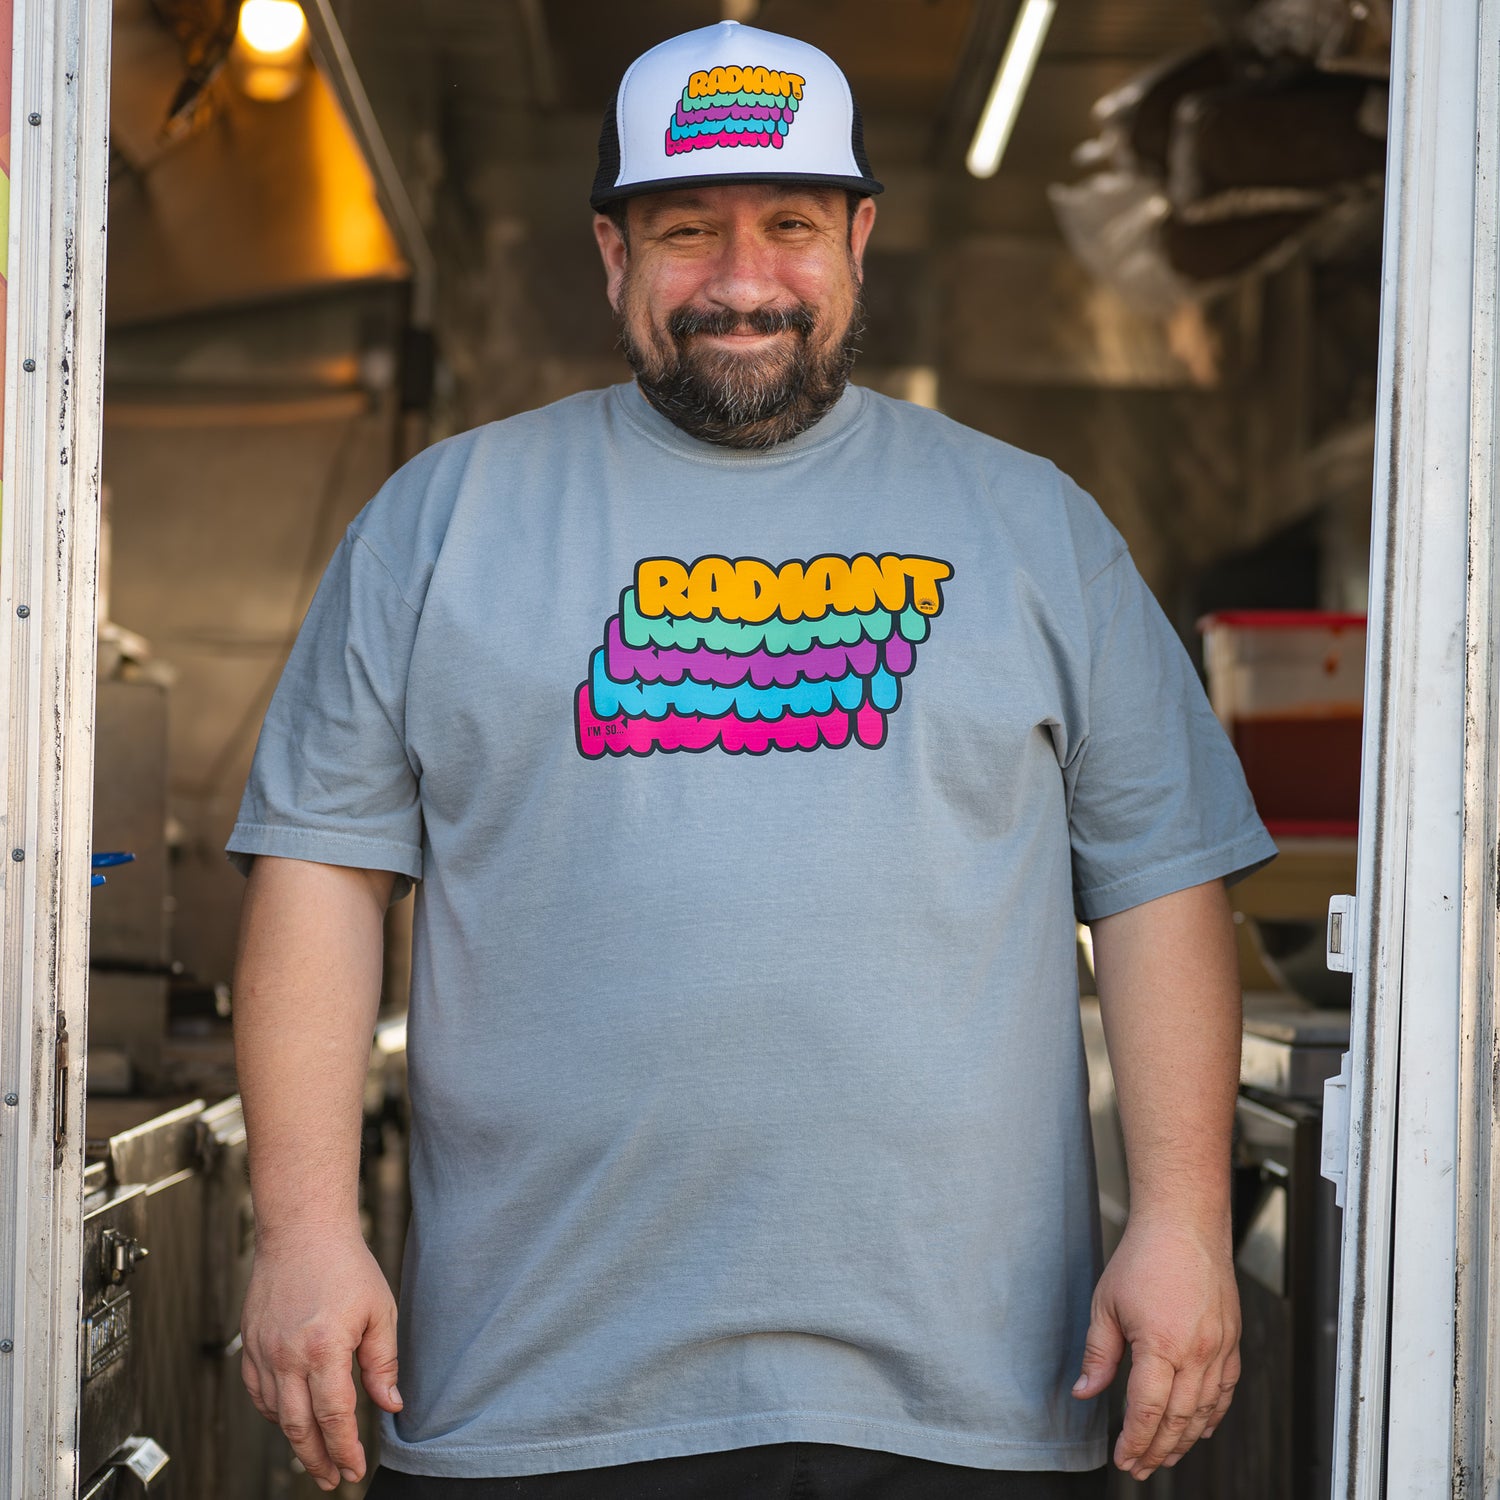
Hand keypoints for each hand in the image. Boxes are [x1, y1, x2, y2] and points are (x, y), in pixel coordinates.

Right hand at [240, 1228, 402, 1491]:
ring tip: (317, 1454)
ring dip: (295, 1440)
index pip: (334, 1418)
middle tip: (334, 1479)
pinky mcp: (250, 1344)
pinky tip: (292, 1417)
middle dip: (317, 1460)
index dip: (345, 1450)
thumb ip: (383, 1363)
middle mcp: (287, 1356)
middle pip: (298, 1428)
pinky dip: (275, 1412)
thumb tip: (391, 1406)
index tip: (355, 1470)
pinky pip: (259, 1393)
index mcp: (324, 1349)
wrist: (302, 1231)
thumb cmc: (345, 1266)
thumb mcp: (379, 1311)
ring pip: (275, 1415)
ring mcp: (263, 1352)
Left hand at [1070, 1214, 1239, 1480]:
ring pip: (1205, 1412)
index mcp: (1161, 1344)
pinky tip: (1200, 1427)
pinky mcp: (1232, 1341)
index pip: (1147, 1410)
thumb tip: (1085, 1390)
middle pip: (1178, 1419)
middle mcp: (1197, 1352)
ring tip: (1164, 1455)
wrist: (1184, 1224)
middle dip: (1157, 1450)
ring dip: (1184, 1440)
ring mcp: (1220, 1348)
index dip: (1134, 1441)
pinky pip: (1226, 1391)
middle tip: (1139, 1467)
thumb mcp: (1106, 1304)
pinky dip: (1213, 1415)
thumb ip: (1098, 1353)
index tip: (1123, 1458)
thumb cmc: (1144, 1256)